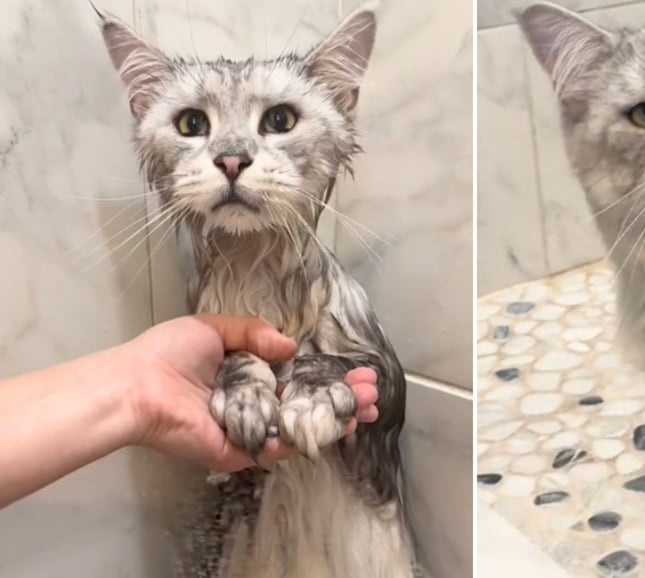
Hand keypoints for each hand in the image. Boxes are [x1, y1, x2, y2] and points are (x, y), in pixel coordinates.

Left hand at [122, 315, 378, 471]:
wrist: (137, 384)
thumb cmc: (168, 354)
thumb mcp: (215, 327)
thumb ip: (255, 333)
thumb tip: (291, 347)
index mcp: (249, 377)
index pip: (299, 380)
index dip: (330, 378)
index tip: (359, 372)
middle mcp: (253, 405)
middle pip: (307, 406)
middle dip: (343, 400)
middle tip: (372, 394)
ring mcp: (248, 430)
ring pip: (299, 429)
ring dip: (335, 420)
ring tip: (364, 408)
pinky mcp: (237, 451)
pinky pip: (274, 448)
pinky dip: (300, 439)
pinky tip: (329, 424)